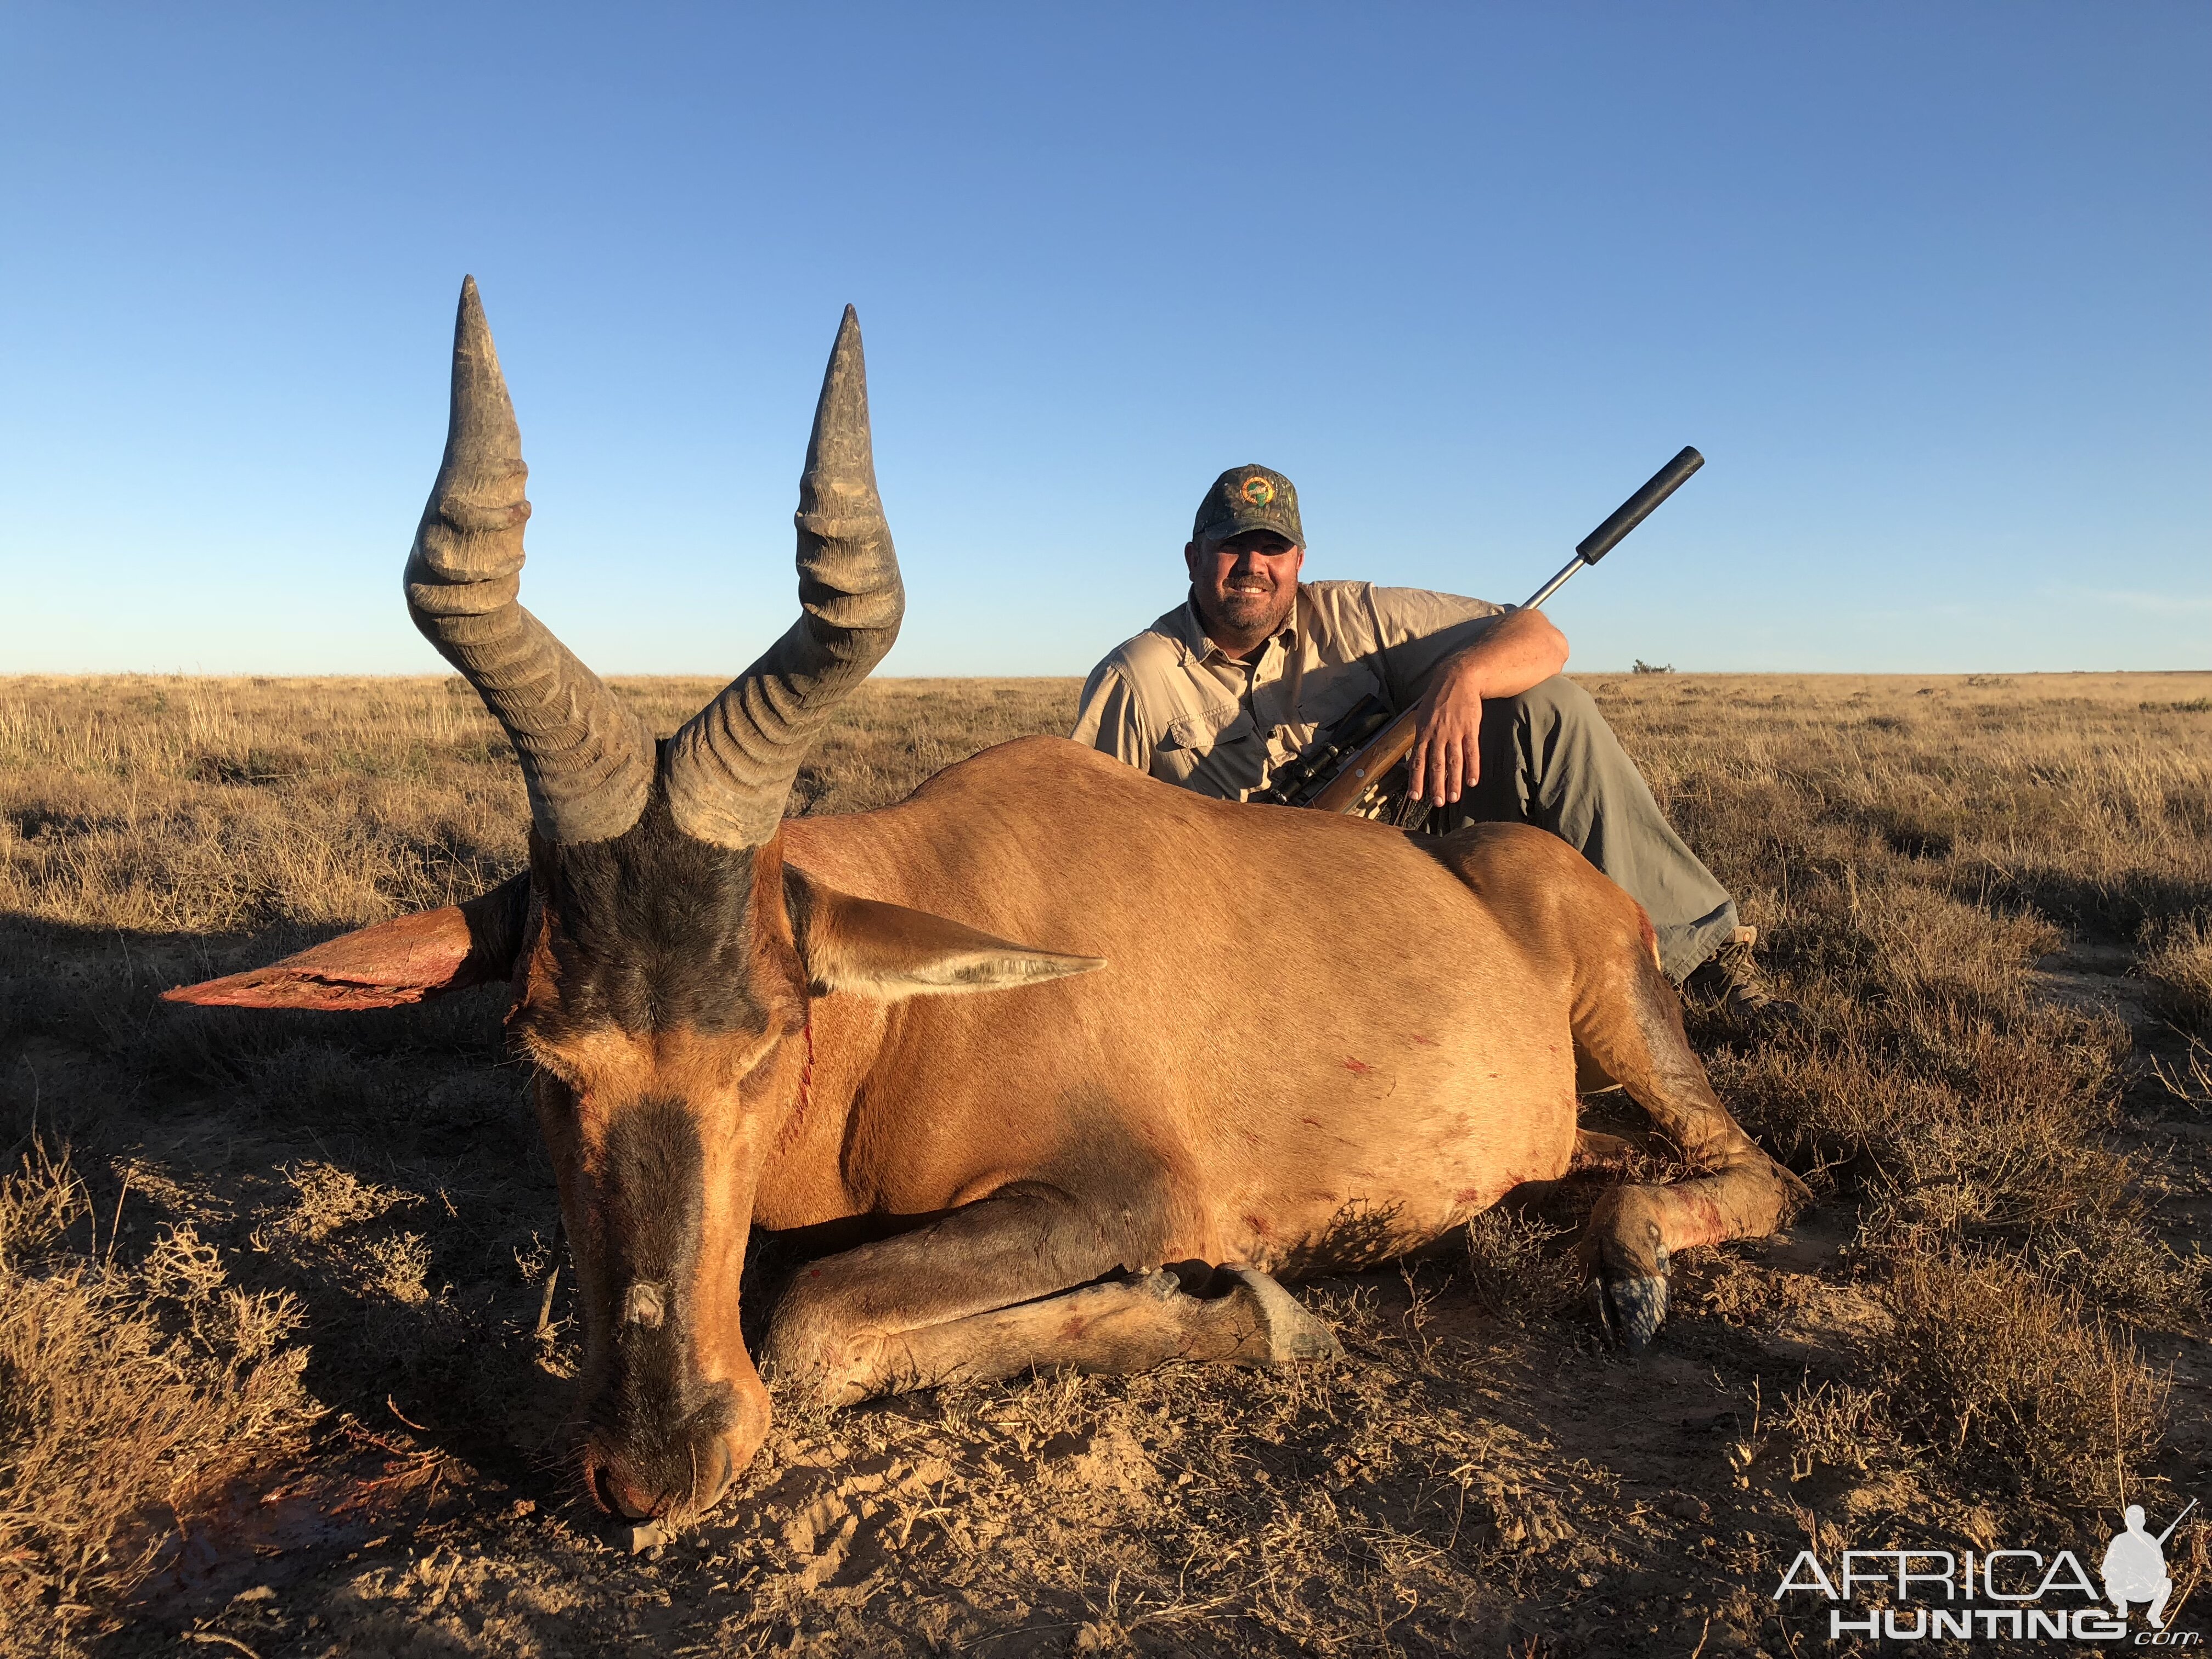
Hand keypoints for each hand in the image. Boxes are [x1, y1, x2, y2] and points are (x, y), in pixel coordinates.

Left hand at [1407, 652, 1485, 807]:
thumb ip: (1420, 736)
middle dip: (1435, 786)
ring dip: (1453, 782)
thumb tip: (1416, 756)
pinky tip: (1472, 782)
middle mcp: (1437, 734)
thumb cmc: (1438, 698)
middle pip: (1436, 765)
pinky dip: (1472, 767)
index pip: (1417, 760)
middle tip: (1437, 804)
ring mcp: (1455, 732)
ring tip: (1453, 799)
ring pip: (1454, 761)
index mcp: (1423, 732)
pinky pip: (1471, 751)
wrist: (1459, 678)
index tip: (1415, 796)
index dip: (1416, 780)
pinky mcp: (1471, 728)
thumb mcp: (1422, 714)